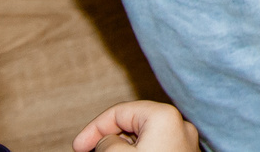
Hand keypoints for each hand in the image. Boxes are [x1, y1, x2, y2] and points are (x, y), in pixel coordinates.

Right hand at [75, 100, 197, 151]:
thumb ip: (106, 143)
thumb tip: (107, 141)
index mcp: (163, 117)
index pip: (120, 112)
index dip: (93, 128)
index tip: (77, 148)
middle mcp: (178, 127)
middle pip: (132, 126)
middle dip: (108, 140)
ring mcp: (182, 145)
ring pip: (143, 141)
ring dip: (121, 150)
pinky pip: (154, 151)